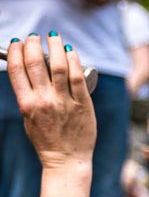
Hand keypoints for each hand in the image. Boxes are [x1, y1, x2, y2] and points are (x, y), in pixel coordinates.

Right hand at [7, 35, 96, 169]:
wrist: (67, 159)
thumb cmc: (47, 139)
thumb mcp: (28, 118)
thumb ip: (28, 97)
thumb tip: (27, 74)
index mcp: (26, 104)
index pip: (17, 70)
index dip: (16, 51)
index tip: (19, 42)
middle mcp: (44, 101)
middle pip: (35, 64)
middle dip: (33, 45)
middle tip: (35, 37)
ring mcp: (64, 102)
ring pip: (58, 67)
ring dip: (54, 47)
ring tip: (53, 38)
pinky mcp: (83, 105)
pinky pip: (78, 78)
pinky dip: (73, 61)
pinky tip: (70, 51)